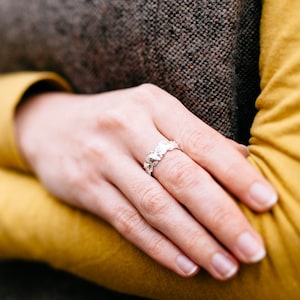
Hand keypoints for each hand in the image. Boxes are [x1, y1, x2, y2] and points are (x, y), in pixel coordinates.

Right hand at [15, 84, 276, 279]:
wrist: (53, 126)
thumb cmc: (116, 121)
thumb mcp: (153, 114)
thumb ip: (195, 136)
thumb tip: (244, 160)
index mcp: (152, 104)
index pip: (203, 142)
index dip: (237, 174)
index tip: (265, 202)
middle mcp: (127, 127)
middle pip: (183, 178)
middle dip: (222, 217)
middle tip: (251, 249)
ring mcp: (102, 157)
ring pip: (156, 206)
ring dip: (194, 240)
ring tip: (224, 265)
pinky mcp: (84, 186)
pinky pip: (127, 221)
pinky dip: (158, 246)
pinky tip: (185, 264)